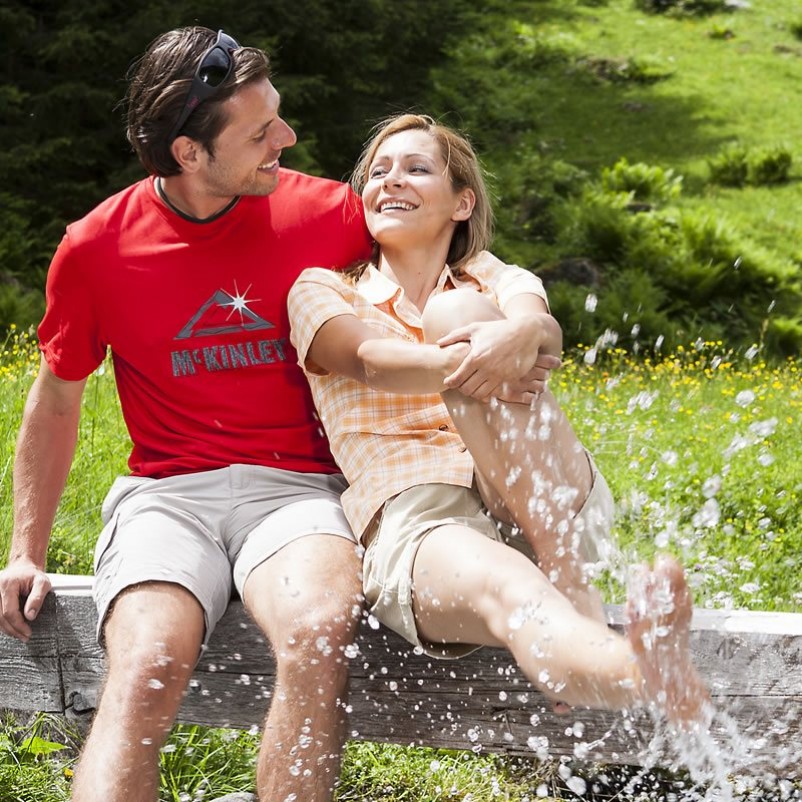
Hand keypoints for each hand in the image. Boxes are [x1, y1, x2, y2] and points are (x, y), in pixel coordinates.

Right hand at [0, 561, 50, 640]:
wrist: (23, 568)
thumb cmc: (33, 575)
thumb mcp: (43, 582)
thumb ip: (37, 598)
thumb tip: (30, 616)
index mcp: (7, 585)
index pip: (9, 611)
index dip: (19, 625)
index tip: (29, 632)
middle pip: (0, 617)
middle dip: (13, 630)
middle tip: (25, 637)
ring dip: (7, 630)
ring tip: (20, 635)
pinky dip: (2, 624)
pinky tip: (12, 628)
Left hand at [439, 317, 560, 401]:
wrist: (526, 333)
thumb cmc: (499, 329)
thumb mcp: (476, 328)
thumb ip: (455, 336)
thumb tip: (439, 343)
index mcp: (475, 357)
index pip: (457, 378)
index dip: (450, 382)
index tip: (448, 381)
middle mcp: (486, 368)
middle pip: (467, 390)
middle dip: (461, 389)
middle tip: (461, 384)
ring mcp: (499, 376)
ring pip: (480, 394)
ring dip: (474, 392)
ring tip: (473, 386)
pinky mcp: (509, 380)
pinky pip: (494, 393)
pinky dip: (488, 393)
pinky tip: (486, 386)